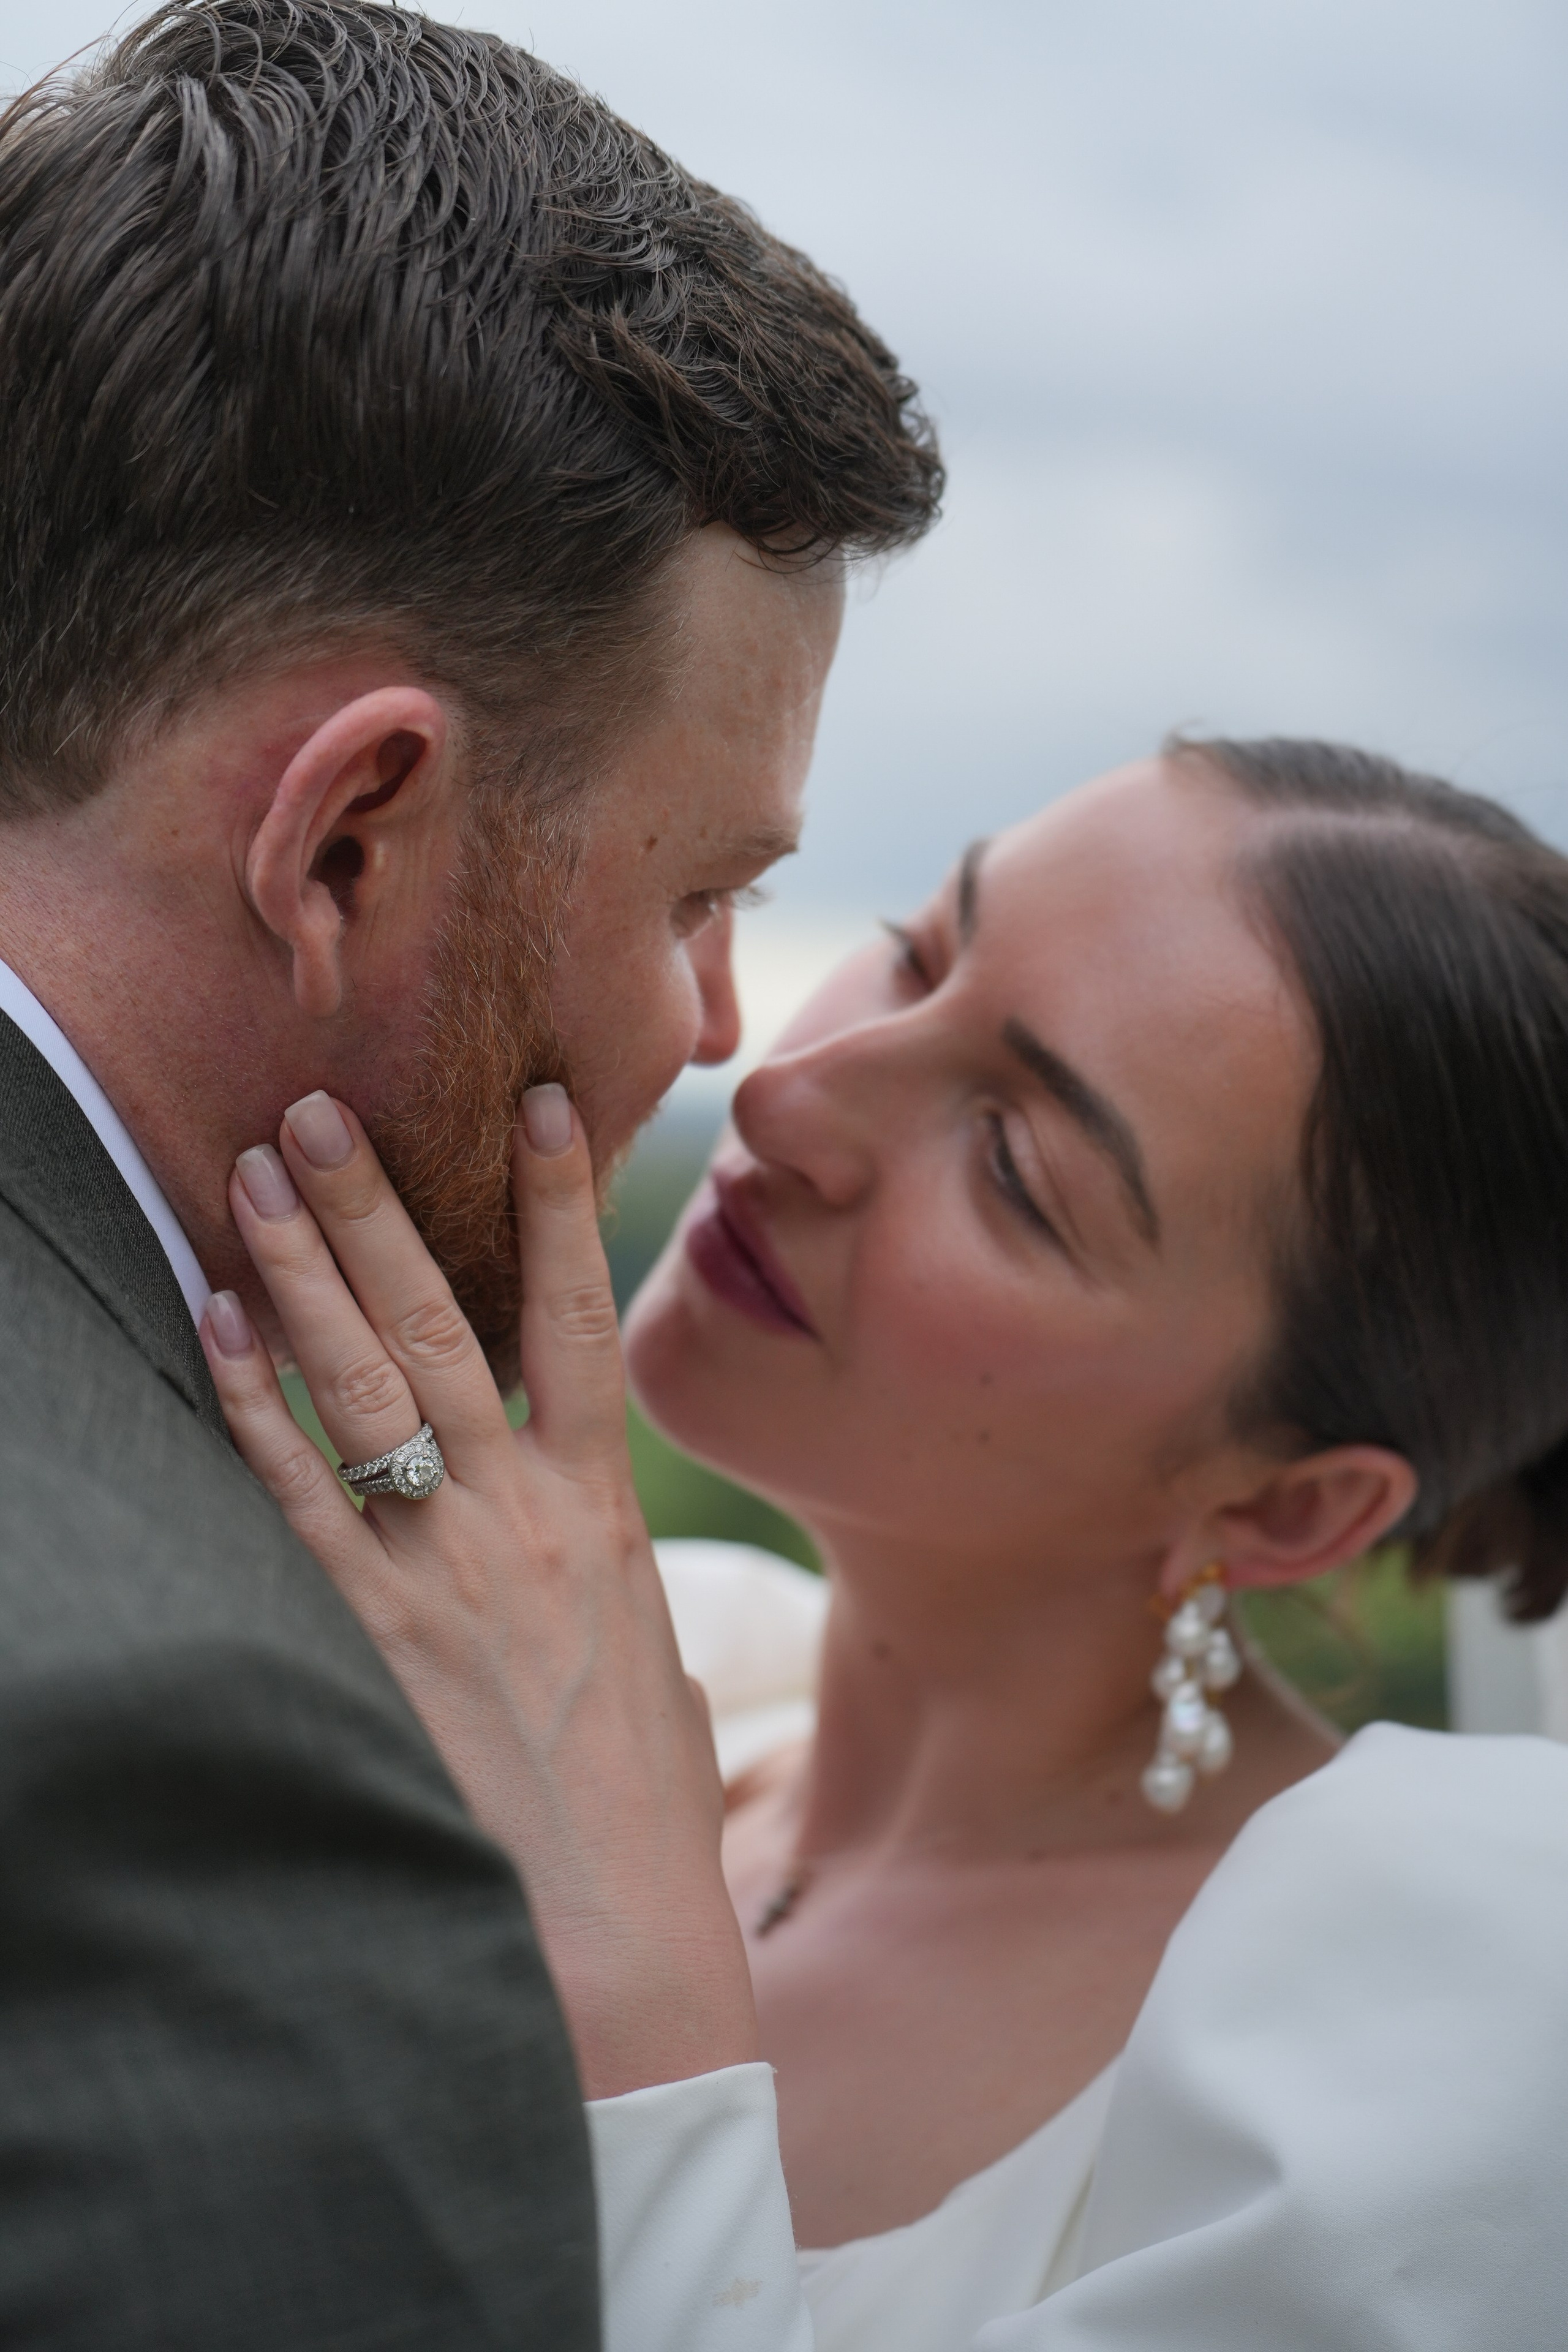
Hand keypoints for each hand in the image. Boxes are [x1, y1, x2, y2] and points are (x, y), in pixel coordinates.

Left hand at [199, 1083, 757, 2098]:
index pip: (578, 1322)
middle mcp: (517, 1519)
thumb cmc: (643, 1819)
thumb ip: (621, 1596)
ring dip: (298, 1271)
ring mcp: (438, 1571)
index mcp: (599, 1517)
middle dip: (377, 1208)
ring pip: (360, 1386)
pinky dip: (248, 1403)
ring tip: (250, 1175)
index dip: (560, 1205)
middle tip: (319, 1112)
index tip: (543, 1104)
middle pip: (439, 1326)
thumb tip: (610, 1578)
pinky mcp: (364, 1638)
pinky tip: (211, 1323)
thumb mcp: (661, 1677)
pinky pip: (291, 1494)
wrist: (615, 1946)